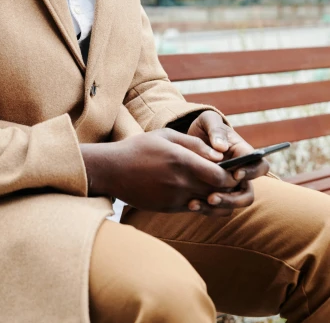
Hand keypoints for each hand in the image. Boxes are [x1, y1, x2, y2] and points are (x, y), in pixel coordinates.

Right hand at [80, 129, 239, 214]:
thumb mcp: (166, 136)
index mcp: (181, 160)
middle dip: (229, 187)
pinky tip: (200, 192)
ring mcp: (174, 198)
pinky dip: (203, 203)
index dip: (231, 175)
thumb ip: (195, 144)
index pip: (220, 176)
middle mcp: (180, 182)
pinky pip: (194, 209)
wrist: (112, 170)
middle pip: (217, 192)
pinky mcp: (168, 209)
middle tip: (231, 179)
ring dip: (218, 198)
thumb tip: (220, 156)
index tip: (234, 169)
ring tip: (217, 187)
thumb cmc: (140, 148)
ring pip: (208, 204)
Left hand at [187, 111, 269, 214]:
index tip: (235, 173)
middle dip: (234, 199)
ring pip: (235, 204)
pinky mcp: (217, 193)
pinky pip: (219, 208)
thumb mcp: (209, 120)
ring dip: (221, 206)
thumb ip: (215, 130)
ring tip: (202, 202)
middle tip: (213, 197)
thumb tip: (221, 148)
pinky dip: (207, 210)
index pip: (259, 165)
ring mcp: (230, 185)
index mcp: (244, 153)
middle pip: (248, 192)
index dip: (251, 172)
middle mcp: (240, 172)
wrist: (190, 138)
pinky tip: (192, 205)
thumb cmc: (205, 126)